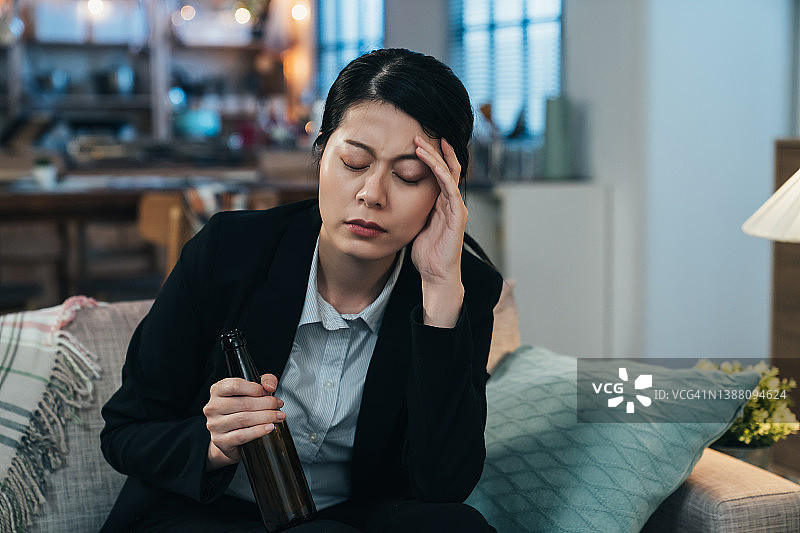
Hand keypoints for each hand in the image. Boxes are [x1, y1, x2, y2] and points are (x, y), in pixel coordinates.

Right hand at [203, 374, 285, 470]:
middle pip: (243, 403)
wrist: (230, 437)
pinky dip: (259, 431)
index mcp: (218, 391)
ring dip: (266, 417)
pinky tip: (269, 427)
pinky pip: (242, 435)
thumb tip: (269, 386)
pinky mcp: (221, 441)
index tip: (268, 392)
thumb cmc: (241, 410)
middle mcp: (213, 407)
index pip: (235, 385)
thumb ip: (265, 381)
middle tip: (278, 405)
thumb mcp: (253, 391)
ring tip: (278, 416)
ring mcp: (215, 425)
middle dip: (266, 404)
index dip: (255, 388)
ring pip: (244, 419)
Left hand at [412, 136, 466, 326]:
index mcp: (442, 203)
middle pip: (446, 168)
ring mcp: (456, 207)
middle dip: (434, 150)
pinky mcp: (458, 214)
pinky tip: (431, 162)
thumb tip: (390, 198)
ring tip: (422, 143)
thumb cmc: (425, 253)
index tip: (416, 142)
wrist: (435, 274)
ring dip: (435, 157)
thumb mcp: (413, 224)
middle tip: (419, 134)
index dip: (430, 157)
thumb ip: (409, 209)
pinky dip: (441, 173)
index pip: (439, 173)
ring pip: (449, 174)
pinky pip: (450, 188)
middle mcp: (452, 202)